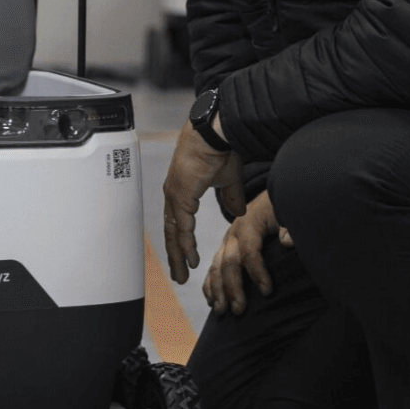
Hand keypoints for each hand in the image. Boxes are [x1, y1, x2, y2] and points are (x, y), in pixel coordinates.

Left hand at [162, 120, 244, 283]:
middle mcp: (174, 194)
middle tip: (179, 276)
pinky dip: (186, 245)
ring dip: (178, 256)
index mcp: (182, 189)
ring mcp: (174, 195)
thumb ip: (231, 197)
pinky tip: (190, 259)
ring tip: (182, 275)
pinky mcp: (180, 195)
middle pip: (172, 232)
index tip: (186, 260)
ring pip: (174, 233)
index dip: (181, 242)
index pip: (178, 222)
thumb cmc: (221, 149)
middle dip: (175, 256)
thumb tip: (237, 213)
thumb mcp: (229, 180)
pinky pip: (182, 227)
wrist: (216, 132)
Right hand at [205, 191, 293, 314]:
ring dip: (218, 290)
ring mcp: (226, 242)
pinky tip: (211, 301)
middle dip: (232, 288)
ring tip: (221, 311)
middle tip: (239, 310)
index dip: (258, 272)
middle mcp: (232, 234)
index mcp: (248, 224)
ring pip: (215, 267)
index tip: (268, 292)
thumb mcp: (286, 212)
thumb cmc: (280, 208)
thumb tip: (288, 242)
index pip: (249, 252)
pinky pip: (212, 267)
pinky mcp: (224, 248)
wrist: (269, 198)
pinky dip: (210, 284)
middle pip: (228, 263)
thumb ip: (289, 226)